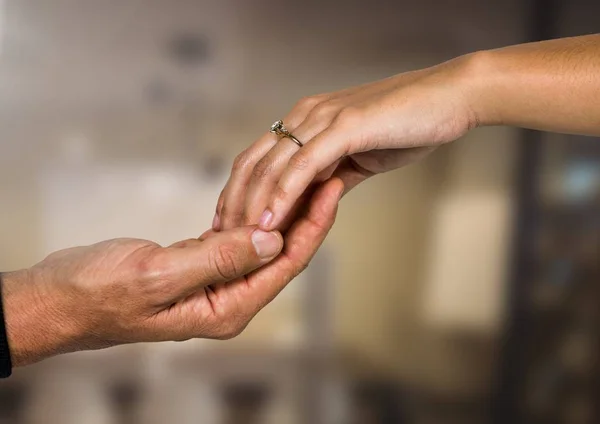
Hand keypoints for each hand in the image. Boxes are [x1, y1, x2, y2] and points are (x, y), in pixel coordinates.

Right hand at [1, 178, 342, 366]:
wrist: (58, 297)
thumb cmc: (99, 293)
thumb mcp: (159, 274)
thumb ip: (219, 259)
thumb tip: (272, 241)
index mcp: (227, 308)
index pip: (284, 264)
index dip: (312, 226)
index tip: (331, 190)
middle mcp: (227, 299)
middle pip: (280, 254)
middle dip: (305, 214)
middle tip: (327, 174)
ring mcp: (212, 284)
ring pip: (259, 245)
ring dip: (281, 212)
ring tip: (304, 177)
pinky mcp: (196, 267)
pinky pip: (234, 240)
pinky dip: (250, 216)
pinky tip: (263, 194)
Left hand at [214, 54, 479, 231]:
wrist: (447, 100)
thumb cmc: (406, 126)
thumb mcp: (358, 155)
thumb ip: (332, 176)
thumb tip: (314, 200)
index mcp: (304, 120)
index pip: (256, 160)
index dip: (238, 194)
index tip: (229, 227)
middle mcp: (304, 116)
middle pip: (252, 164)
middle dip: (234, 205)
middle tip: (222, 241)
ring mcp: (322, 119)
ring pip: (272, 167)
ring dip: (253, 208)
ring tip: (240, 242)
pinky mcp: (344, 127)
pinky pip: (304, 166)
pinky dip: (284, 196)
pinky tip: (272, 223)